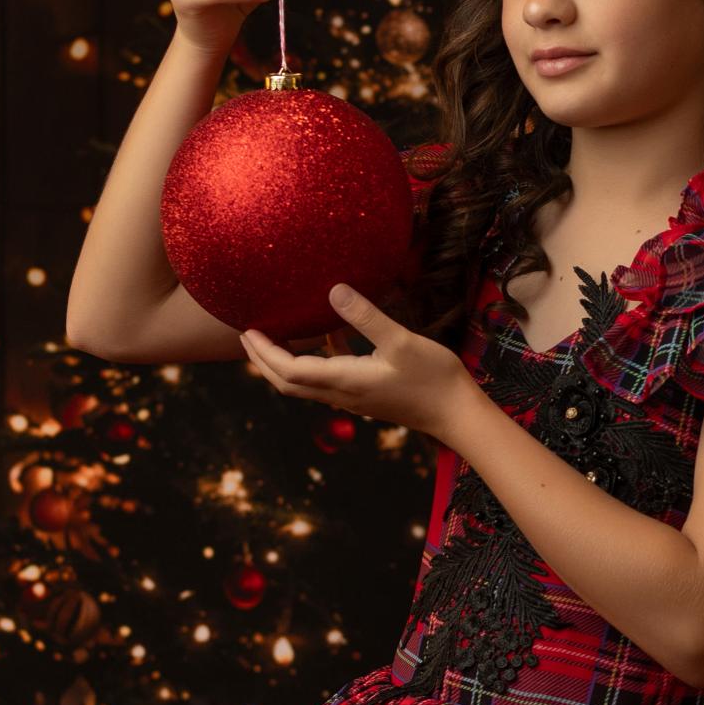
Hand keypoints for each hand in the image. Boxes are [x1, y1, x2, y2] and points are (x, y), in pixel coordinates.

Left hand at [239, 284, 471, 442]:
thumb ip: (365, 316)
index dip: (263, 352)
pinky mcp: (364, 396)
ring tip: (273, 338)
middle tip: (247, 335)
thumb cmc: (433, 378)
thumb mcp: (400, 341)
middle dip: (262, 361)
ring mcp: (352, 398)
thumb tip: (333, 290)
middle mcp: (341, 393)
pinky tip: (326, 340)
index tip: (247, 330)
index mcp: (343, 380)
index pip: (287, 370)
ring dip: (282, 364)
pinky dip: (313, 363)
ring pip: (304, 384)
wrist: (456, 414)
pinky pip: (326, 381)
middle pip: (287, 383)